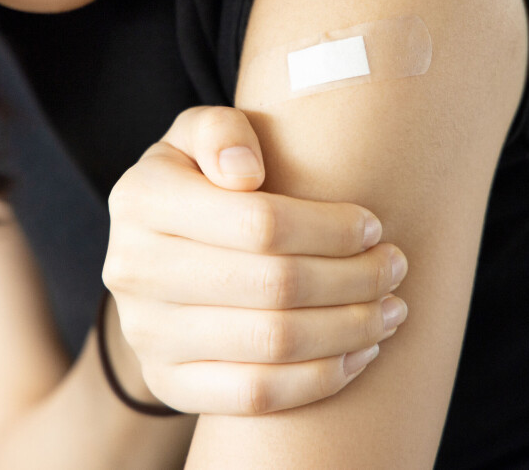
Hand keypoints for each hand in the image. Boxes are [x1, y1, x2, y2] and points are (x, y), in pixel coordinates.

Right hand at [102, 106, 407, 414]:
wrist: (156, 253)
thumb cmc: (199, 181)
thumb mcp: (199, 137)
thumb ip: (219, 132)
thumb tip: (245, 172)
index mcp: (141, 199)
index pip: (260, 223)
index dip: (331, 229)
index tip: (372, 226)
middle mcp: (133, 270)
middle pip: (274, 286)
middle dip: (354, 280)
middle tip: (395, 269)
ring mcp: (147, 334)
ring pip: (272, 344)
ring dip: (350, 330)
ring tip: (390, 311)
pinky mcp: (168, 383)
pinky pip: (256, 396)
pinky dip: (320, 380)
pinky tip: (358, 353)